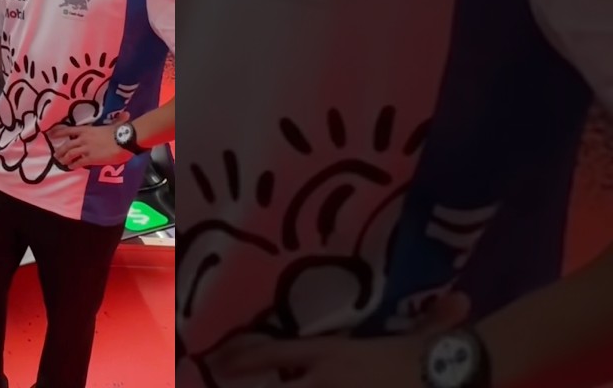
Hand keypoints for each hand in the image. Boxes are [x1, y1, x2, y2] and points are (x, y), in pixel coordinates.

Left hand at [47, 124, 131, 167]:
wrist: (124, 140)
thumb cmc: (120, 131)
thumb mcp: (113, 125)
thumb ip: (115, 121)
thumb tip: (126, 114)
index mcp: (86, 130)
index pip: (68, 130)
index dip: (58, 132)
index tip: (50, 134)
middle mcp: (83, 138)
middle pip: (67, 145)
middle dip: (60, 151)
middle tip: (56, 155)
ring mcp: (86, 148)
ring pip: (70, 154)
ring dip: (65, 159)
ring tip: (62, 162)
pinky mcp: (91, 158)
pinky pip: (78, 162)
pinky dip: (73, 165)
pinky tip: (71, 167)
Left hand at [212, 293, 470, 387]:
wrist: (450, 374)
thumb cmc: (436, 356)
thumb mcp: (426, 336)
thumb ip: (433, 321)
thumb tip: (463, 301)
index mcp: (333, 354)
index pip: (276, 354)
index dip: (245, 359)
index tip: (219, 364)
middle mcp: (325, 379)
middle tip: (226, 384)